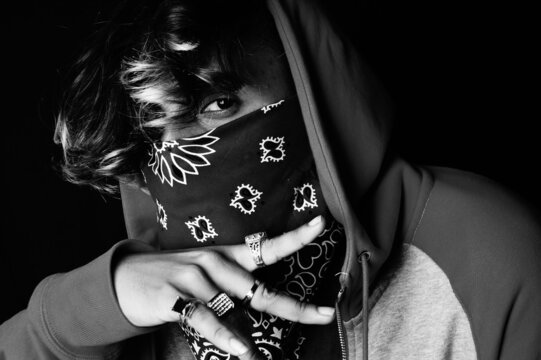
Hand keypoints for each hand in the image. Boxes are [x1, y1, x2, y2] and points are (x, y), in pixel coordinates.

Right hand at [113, 215, 333, 357]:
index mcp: (225, 255)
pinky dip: (223, 335)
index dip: (294, 237)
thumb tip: (263, 296)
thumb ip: (233, 279)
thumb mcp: (205, 269)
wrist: (125, 277)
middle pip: (260, 288)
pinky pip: (204, 317)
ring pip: (232, 304)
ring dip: (252, 332)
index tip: (321, 224)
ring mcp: (193, 277)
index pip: (266, 247)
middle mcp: (214, 263)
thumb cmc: (174, 276)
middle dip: (294, 306)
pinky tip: (240, 350)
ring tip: (265, 354)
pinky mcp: (173, 296)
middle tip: (325, 315)